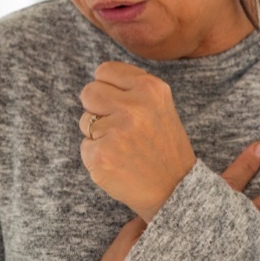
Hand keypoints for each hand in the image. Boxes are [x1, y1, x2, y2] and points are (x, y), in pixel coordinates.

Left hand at [79, 61, 195, 220]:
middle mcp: (134, 106)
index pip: (105, 70)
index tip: (116, 103)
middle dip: (96, 109)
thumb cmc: (163, 147)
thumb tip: (97, 81)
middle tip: (117, 128)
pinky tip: (118, 163)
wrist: (175, 190)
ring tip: (123, 147)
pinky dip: (96, 157)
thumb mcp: (159, 107)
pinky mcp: (101, 155)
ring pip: (85, 121)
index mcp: (150, 88)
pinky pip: (84, 147)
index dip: (106, 88)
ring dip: (97, 134)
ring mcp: (116, 131)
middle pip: (89, 91)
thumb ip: (132, 90)